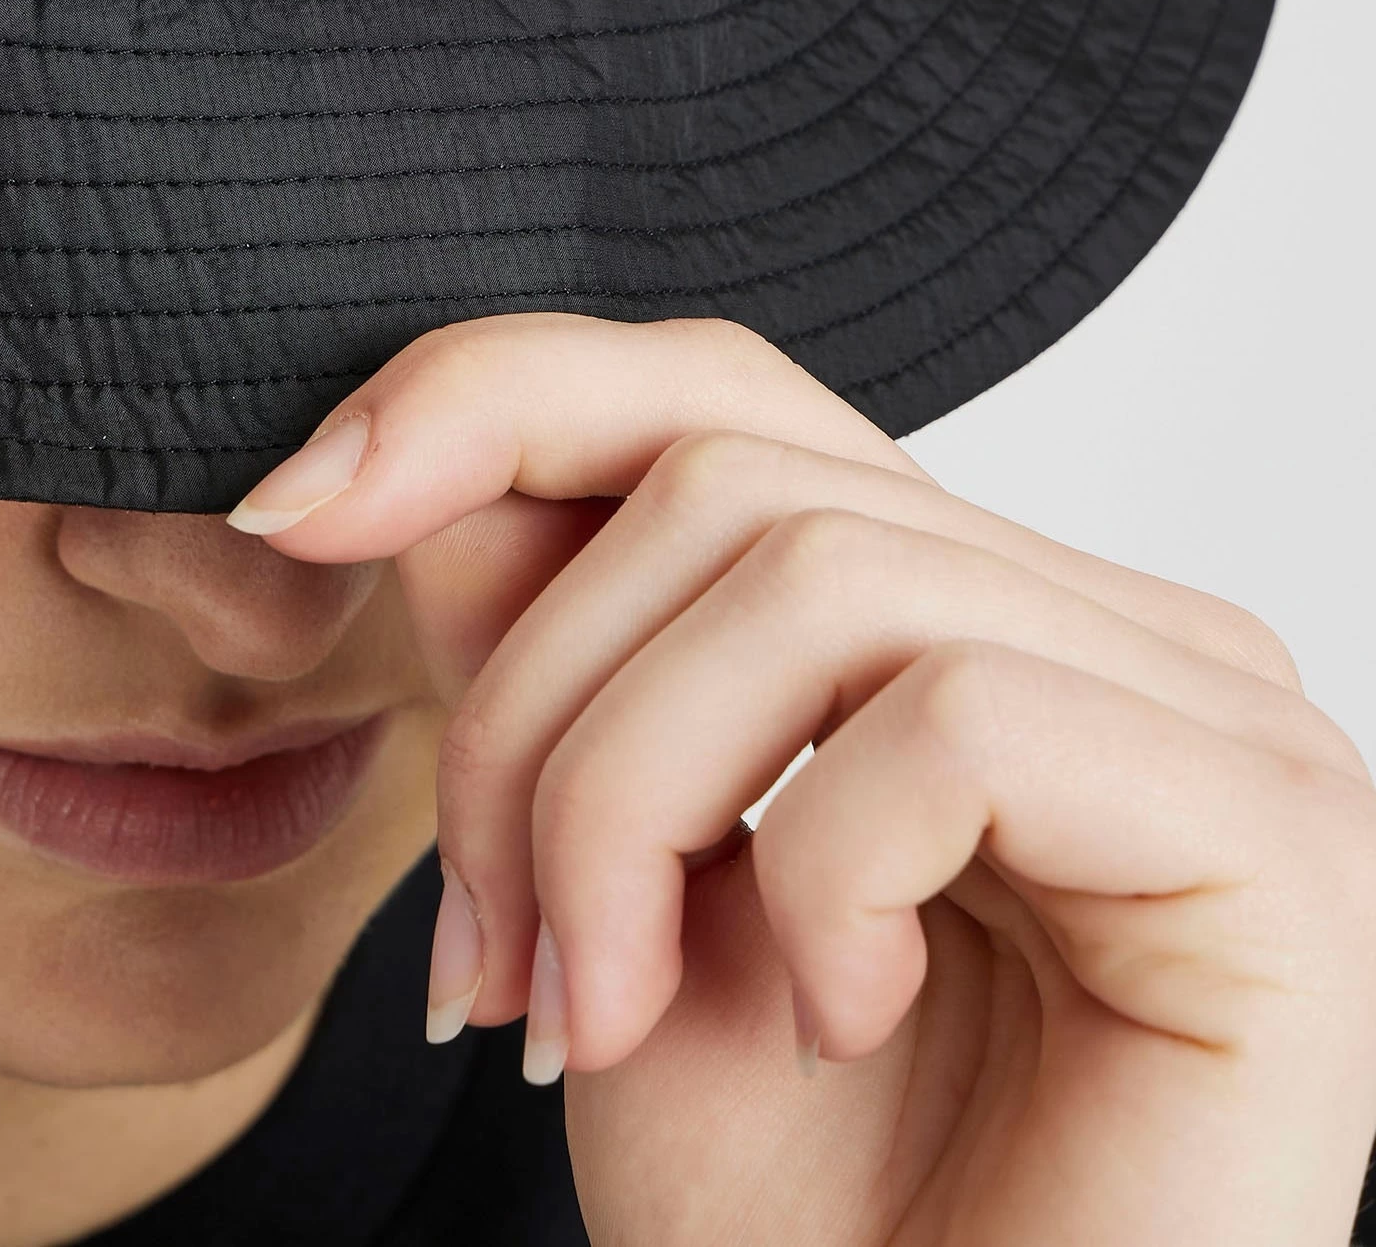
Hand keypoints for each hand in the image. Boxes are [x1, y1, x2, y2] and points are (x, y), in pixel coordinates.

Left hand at [229, 315, 1375, 1245]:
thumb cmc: (797, 1223)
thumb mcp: (606, 892)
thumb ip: (548, 659)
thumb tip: (414, 458)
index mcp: (973, 615)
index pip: (724, 393)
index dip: (494, 400)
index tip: (287, 509)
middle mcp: (1112, 628)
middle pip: (735, 475)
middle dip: (531, 709)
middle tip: (491, 962)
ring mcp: (1213, 713)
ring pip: (816, 576)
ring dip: (626, 808)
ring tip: (597, 1019)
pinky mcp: (1269, 832)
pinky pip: (958, 717)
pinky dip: (820, 879)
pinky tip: (837, 1022)